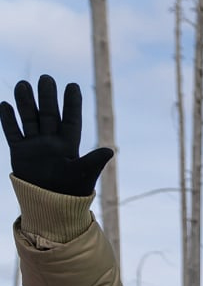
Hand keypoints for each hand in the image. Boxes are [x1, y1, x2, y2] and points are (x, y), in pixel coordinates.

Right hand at [0, 76, 113, 196]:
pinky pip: (13, 133)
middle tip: (46, 78)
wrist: (50, 206)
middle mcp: (52, 141)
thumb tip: (109, 150)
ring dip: (26, 103)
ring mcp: (35, 145)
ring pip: (30, 119)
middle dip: (47, 97)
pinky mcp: (20, 152)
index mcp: (70, 145)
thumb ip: (93, 162)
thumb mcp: (83, 175)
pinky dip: (8, 120)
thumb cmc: (71, 192)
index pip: (71, 119)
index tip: (72, 85)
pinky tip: (4, 104)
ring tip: (23, 84)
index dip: (72, 104)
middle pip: (49, 114)